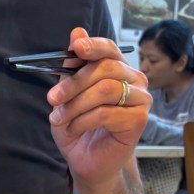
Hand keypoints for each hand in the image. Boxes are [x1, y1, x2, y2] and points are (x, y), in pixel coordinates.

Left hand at [47, 28, 150, 192]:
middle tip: (52, 99)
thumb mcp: (68, 95)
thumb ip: (72, 67)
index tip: (75, 47)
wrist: (86, 161)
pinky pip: (106, 113)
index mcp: (118, 69)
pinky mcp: (139, 120)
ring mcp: (141, 100)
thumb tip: (77, 32)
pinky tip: (74, 129)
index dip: (93, 45)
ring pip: (105, 90)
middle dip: (73, 83)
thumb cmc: (79, 127)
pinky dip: (83, 121)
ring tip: (59, 119)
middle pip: (105, 68)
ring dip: (76, 105)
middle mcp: (134, 80)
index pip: (109, 49)